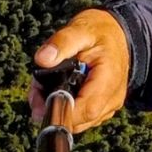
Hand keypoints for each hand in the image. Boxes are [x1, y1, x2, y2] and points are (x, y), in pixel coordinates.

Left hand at [32, 9, 130, 133]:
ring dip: (58, 110)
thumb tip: (42, 59)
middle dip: (53, 110)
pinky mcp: (103, 107)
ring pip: (79, 121)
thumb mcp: (79, 29)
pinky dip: (66, 108)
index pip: (87, 109)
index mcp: (109, 78)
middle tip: (35, 92)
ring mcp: (108, 105)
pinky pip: (82, 116)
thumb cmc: (100, 31)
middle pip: (80, 120)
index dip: (62, 112)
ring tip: (42, 88)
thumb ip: (62, 42)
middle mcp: (112, 97)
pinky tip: (54, 91)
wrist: (117, 33)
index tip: (39, 104)